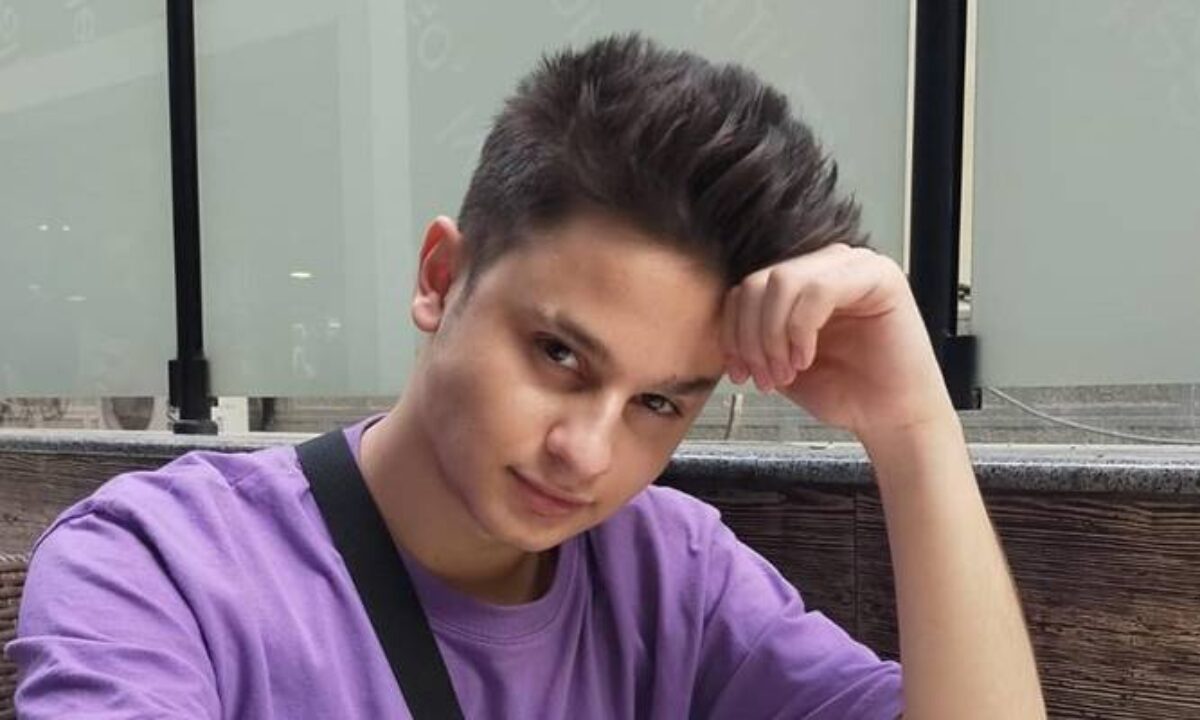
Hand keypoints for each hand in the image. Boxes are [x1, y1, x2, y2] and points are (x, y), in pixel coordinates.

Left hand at [720, 243, 955, 440]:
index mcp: (803, 281)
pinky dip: (801, 330)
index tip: (739, 372)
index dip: (734, 331)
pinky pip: (818, 291)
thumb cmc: (844, 391)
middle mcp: (826, 266)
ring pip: (782, 282)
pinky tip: (807, 359)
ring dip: (774, 336)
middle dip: (752, 338)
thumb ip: (754, 335)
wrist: (889, 420)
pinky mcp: (879, 277)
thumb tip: (723, 326)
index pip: (746, 288)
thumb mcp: (779, 360)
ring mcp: (854, 266)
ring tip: (787, 372)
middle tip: (765, 378)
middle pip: (758, 282)